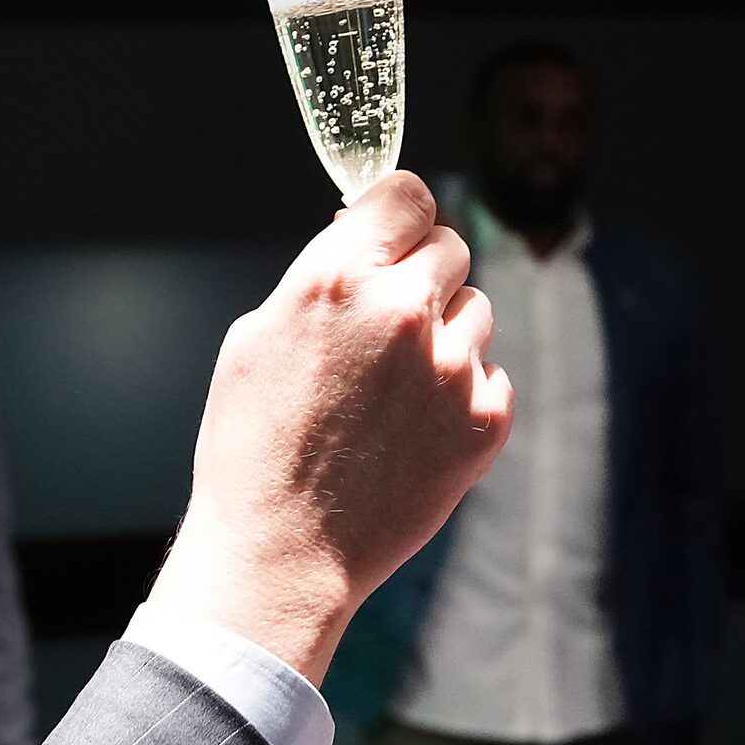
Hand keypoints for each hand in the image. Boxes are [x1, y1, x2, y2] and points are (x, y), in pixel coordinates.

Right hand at [151, 173, 511, 681]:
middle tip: (384, 325)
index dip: (398, 214)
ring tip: (392, 390)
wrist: (282, 551)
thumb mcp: (256, 338)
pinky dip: (461, 392)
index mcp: (336, 279)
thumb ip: (320, 279)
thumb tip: (363, 244)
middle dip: (421, 275)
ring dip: (444, 335)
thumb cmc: (252, 449)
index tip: (391, 234)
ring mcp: (451, 367)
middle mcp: (401, 311)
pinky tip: (412, 427)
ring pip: (476, 310)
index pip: (408, 193)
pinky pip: (491, 373)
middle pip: (451, 246)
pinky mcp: (485, 419)